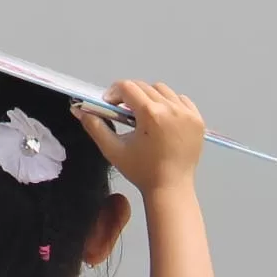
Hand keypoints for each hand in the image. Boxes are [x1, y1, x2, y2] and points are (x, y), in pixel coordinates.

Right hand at [76, 80, 205, 195]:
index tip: (109, 104)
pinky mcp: (197, 120)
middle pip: (144, 87)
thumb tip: (79, 110)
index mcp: (151, 114)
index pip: (127, 87)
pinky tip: (162, 119)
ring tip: (144, 116)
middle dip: (130, 96)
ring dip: (150, 97)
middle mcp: (171, 109)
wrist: (171, 188)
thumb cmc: (141, 172)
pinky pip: (180, 100)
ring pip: (163, 90)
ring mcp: (187, 113)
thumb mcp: (113, 150)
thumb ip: (95, 127)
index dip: (114, 93)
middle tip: (124, 113)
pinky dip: (170, 104)